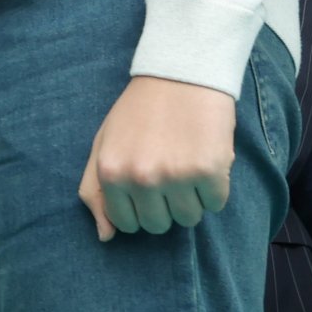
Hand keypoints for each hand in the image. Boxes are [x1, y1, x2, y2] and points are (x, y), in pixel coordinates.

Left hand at [79, 75, 237, 240]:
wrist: (180, 75)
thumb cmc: (138, 113)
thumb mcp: (103, 145)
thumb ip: (95, 190)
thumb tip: (105, 236)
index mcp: (110, 172)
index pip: (126, 224)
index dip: (139, 209)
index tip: (146, 188)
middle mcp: (141, 177)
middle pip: (159, 225)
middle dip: (165, 205)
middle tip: (168, 173)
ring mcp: (176, 175)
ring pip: (189, 219)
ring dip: (191, 198)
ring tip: (186, 164)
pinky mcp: (210, 171)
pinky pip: (216, 204)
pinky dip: (215, 189)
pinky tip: (205, 160)